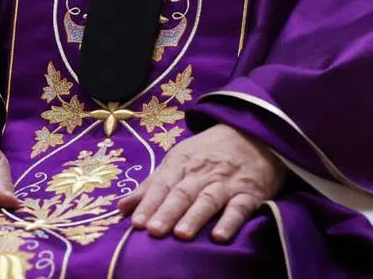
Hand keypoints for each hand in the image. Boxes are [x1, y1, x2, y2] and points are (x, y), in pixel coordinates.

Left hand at [117, 123, 284, 242]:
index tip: (136, 223)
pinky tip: (219, 237)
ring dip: (194, 217)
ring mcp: (225, 182)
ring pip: (207, 200)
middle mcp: (201, 172)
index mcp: (180, 163)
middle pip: (181, 193)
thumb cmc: (207, 153)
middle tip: (153, 232)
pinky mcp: (249, 193)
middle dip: (166, 212)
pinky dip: (229, 222)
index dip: (148, 203)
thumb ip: (151, 186)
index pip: (162, 185)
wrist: (251, 134)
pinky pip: (239, 208)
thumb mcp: (177, 160)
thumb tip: (121, 208)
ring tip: (180, 235)